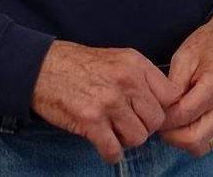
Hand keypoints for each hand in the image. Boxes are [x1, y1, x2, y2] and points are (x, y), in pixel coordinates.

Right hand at [31, 40, 179, 163]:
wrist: (43, 68)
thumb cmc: (81, 65)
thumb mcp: (118, 59)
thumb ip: (142, 78)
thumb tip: (164, 106)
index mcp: (135, 63)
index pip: (170, 96)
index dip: (161, 108)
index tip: (147, 112)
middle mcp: (126, 81)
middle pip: (156, 120)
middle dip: (144, 127)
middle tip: (127, 123)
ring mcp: (109, 101)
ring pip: (139, 138)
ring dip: (126, 140)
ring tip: (113, 130)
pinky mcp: (91, 121)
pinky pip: (114, 151)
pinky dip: (110, 153)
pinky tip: (102, 142)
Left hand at [158, 13, 212, 156]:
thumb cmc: (209, 45)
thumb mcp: (184, 56)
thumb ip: (172, 84)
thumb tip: (161, 109)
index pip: (183, 114)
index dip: (163, 117)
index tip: (152, 111)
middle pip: (194, 139)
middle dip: (171, 135)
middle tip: (158, 122)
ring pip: (201, 146)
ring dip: (181, 140)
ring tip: (170, 123)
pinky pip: (209, 142)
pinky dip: (193, 139)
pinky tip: (183, 123)